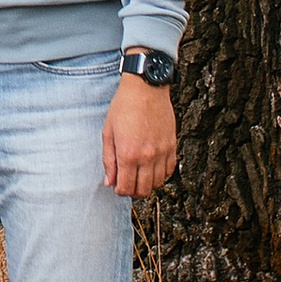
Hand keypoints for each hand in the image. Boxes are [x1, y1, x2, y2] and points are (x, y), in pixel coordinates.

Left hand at [102, 73, 177, 198]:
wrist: (146, 89)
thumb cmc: (123, 107)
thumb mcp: (108, 132)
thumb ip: (108, 160)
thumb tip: (109, 182)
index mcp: (128, 154)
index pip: (126, 187)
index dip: (120, 191)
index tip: (117, 186)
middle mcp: (147, 157)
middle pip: (143, 190)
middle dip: (133, 191)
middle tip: (127, 184)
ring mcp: (162, 152)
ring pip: (157, 183)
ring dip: (147, 185)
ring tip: (139, 176)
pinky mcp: (172, 146)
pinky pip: (169, 171)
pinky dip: (161, 175)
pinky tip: (152, 169)